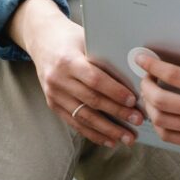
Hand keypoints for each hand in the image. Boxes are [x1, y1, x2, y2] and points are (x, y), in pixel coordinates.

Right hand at [13, 0, 144, 147]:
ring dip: (108, 130)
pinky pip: (75, 123)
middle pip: (91, 101)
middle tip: (137, 121)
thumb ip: (105, 56)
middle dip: (117, 113)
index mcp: (68, 60)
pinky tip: (110, 140)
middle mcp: (58, 80)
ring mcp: (54, 94)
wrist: (42, 40)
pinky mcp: (53, 105)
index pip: (95, 79)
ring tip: (127, 138)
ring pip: (84, 117)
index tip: (133, 100)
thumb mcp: (86, 39)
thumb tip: (135, 74)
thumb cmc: (71, 38)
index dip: (114, 92)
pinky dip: (93, 134)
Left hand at [135, 34, 179, 156]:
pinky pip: (169, 137)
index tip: (142, 60)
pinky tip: (161, 113)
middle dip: (145, 86)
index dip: (152, 65)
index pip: (172, 75)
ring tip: (151, 95)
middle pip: (159, 99)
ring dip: (149, 106)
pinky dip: (159, 125)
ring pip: (160, 120)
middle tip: (146, 78)